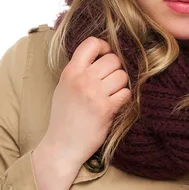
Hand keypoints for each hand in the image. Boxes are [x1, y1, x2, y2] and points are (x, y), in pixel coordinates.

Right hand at [39, 36, 131, 168]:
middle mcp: (82, 79)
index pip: (92, 43)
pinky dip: (124, 98)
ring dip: (121, 85)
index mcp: (70, 71)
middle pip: (113, 59)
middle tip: (110, 82)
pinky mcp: (106, 109)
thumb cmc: (64, 117)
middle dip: (116, 69)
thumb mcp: (64, 87)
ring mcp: (95, 94)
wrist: (62, 146)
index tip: (106, 57)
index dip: (104, 47)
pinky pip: (126, 93)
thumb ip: (79, 70)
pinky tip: (115, 105)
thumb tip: (102, 54)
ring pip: (122, 75)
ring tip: (112, 94)